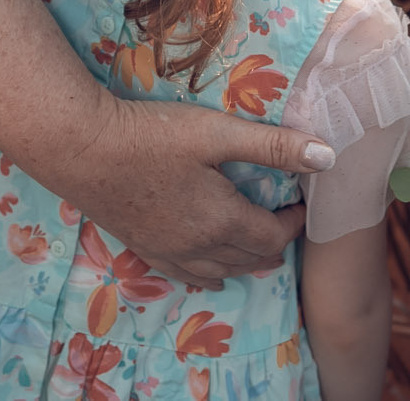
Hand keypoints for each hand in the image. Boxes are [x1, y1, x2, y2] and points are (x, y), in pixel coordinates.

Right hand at [28, 92, 331, 285]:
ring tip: (259, 251)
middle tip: (287, 225)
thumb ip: (273, 146)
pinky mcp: (142, 247)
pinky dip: (208, 276)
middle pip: (248, 259)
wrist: (81, 148)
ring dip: (245, 263)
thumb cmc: (152, 134)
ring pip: (218, 272)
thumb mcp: (217, 133)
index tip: (302, 206)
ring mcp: (167, 251)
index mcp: (221, 220)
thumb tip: (327, 157)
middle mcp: (197, 246)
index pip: (272, 236)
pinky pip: (185, 275)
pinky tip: (209, 275)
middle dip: (274, 245)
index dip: (294, 224)